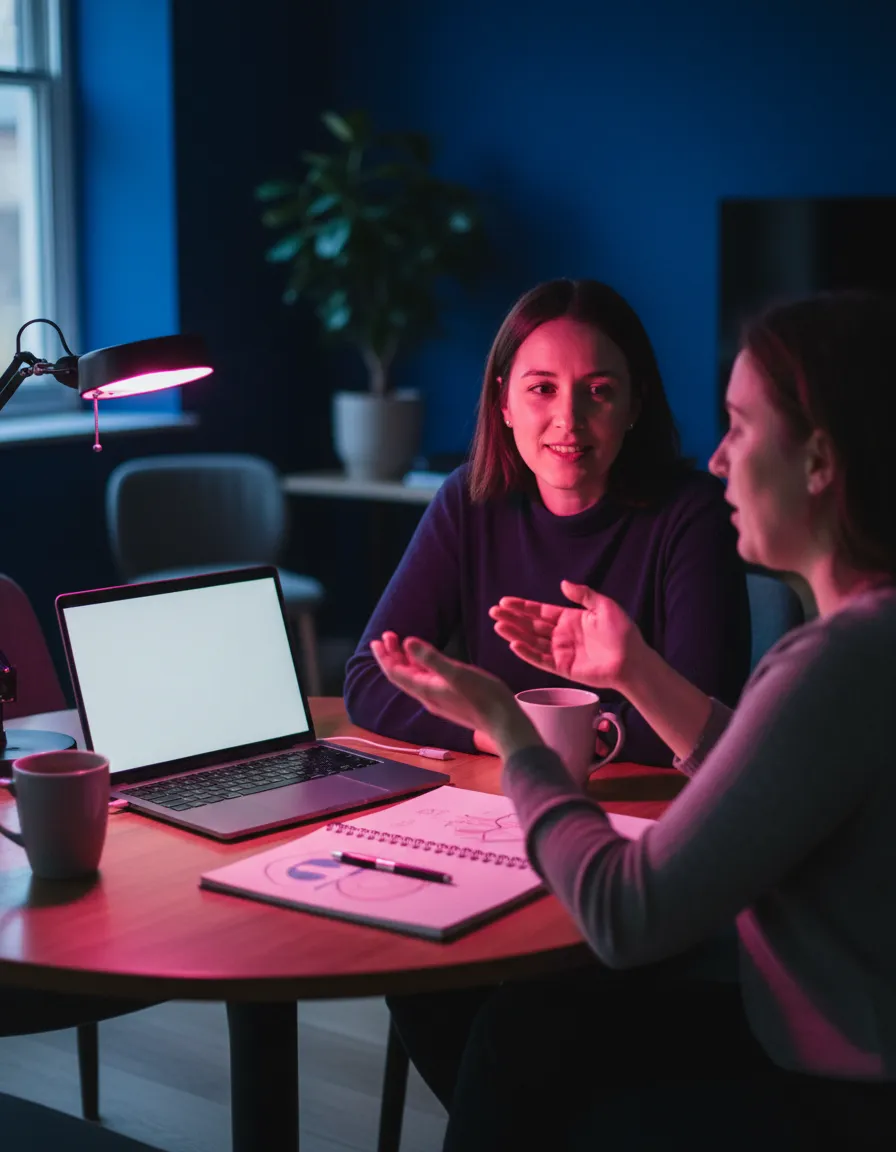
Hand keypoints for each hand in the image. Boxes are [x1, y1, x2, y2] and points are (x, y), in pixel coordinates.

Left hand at [370, 632, 539, 756]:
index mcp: (425, 689)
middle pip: (402, 675)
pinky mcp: (449, 699)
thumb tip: (406, 642)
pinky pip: (426, 681)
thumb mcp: (456, 673)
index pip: (395, 672)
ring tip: (401, 644)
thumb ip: (430, 658)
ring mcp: (438, 699)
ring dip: (405, 660)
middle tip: (387, 636)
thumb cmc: (483, 696)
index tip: (377, 640)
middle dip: (392, 655)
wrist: (503, 722)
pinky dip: (420, 667)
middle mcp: (427, 696)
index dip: (384, 656)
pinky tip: (426, 661)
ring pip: (414, 678)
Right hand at [489, 580, 644, 690]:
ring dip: (515, 634)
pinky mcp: (563, 668)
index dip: (522, 607)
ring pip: (532, 642)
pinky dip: (527, 653)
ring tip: (498, 626)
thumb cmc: (622, 632)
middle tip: (493, 612)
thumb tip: (562, 583)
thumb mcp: (604, 606)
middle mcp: (562, 635)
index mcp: (570, 619)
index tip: (505, 602)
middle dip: (512, 619)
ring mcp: (561, 652)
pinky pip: (541, 660)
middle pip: (531, 626)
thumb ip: (583, 595)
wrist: (632, 659)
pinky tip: (514, 644)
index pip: (540, 611)